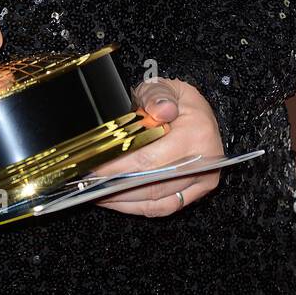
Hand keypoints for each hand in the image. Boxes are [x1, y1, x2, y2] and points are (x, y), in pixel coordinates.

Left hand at [87, 77, 224, 216]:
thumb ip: (157, 95)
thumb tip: (160, 110)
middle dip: (118, 187)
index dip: (119, 167)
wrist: (202, 114)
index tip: (96, 169)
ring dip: (124, 200)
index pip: (150, 158)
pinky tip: (118, 200)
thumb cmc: (180, 101)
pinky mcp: (198, 191)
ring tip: (98, 193)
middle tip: (91, 184)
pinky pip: (165, 206)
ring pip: (157, 201)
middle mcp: (204, 162)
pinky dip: (139, 206)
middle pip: (153, 185)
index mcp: (196, 134)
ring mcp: (202, 180)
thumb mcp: (166, 88)